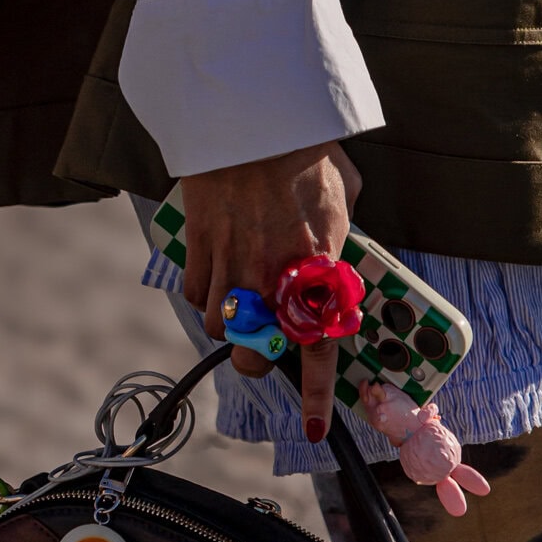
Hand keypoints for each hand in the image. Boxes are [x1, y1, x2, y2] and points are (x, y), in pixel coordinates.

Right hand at [181, 142, 360, 441]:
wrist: (254, 117)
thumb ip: (339, 234)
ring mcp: (229, 266)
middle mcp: (269, 279)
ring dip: (228, 324)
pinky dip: (206, 291)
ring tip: (241, 300)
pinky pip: (196, 292)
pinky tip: (218, 270)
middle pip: (252, 356)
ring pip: (217, 328)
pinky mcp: (198, 246)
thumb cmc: (307, 149)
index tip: (315, 423)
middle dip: (257, 359)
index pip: (317, 348)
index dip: (316, 394)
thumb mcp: (345, 195)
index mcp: (313, 269)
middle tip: (266, 344)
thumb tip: (335, 248)